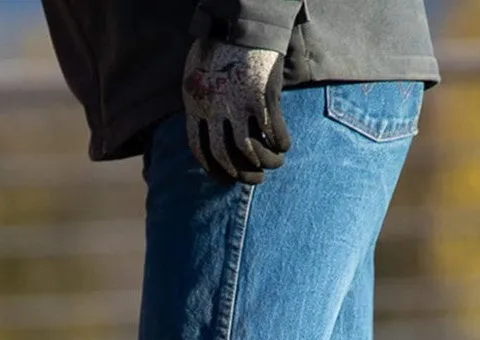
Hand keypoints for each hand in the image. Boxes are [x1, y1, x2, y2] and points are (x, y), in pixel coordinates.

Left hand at [182, 38, 291, 184]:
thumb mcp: (198, 76)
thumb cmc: (222, 47)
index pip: (200, 149)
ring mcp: (239, 102)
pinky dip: (281, 144)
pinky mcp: (263, 96)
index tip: (227, 178)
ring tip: (275, 164)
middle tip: (257, 179)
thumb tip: (210, 133)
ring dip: (265, 163)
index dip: (214, 170)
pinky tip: (284, 146)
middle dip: (242, 174)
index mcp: (195, 103)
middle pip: (225, 155)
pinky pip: (273, 132)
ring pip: (251, 150)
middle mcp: (215, 107)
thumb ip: (202, 104)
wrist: (244, 21)